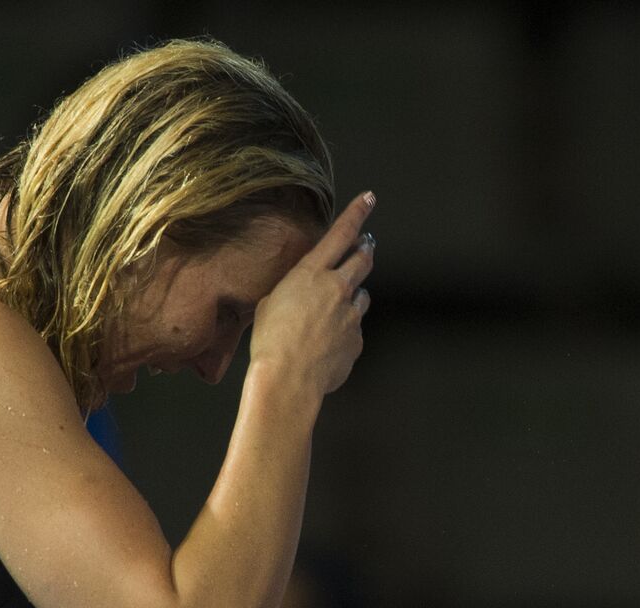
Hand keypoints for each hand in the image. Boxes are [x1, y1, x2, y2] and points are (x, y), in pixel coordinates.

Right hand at [250, 192, 375, 397]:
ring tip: (334, 310)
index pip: (340, 234)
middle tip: (366, 245)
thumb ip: (294, 292)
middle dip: (365, 250)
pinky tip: (326, 345)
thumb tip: (304, 297)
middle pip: (363, 260)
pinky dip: (344, 332)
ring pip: (361, 298)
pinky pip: (354, 330)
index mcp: (312, 273)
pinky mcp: (357, 341)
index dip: (357, 213)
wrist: (289, 378)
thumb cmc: (270, 341)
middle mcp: (338, 289)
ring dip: (352, 297)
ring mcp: (352, 316)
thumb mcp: (270, 303)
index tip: (369, 198)